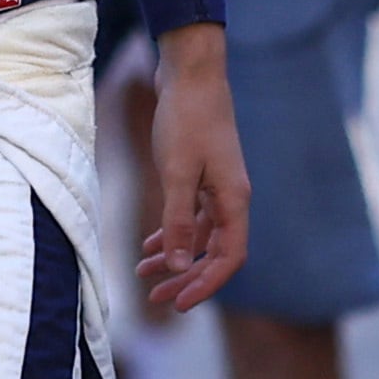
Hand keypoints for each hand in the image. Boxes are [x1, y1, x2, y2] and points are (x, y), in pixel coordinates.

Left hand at [137, 27, 249, 311]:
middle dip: (187, 278)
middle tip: (156, 298)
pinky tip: (151, 244)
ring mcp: (218, 186)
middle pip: (215, 253)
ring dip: (176, 257)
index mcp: (233, 200)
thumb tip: (179, 266)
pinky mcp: (202, 174)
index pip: (228, 258)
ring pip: (200, 236)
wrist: (190, 73)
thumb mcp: (176, 174)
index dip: (205, 285)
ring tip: (145, 275)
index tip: (178, 305)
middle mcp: (231, 197)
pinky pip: (192, 216)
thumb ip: (178, 222)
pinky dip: (173, 233)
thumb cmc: (186, 119)